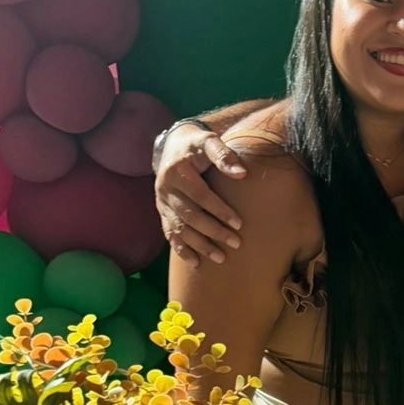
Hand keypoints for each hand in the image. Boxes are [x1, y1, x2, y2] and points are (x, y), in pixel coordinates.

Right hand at [155, 123, 247, 266]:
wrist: (173, 146)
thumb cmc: (197, 145)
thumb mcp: (209, 141)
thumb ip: (224, 155)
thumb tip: (242, 173)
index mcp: (178, 171)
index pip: (201, 195)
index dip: (220, 210)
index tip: (239, 224)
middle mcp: (166, 188)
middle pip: (190, 216)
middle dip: (213, 232)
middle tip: (236, 243)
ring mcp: (161, 202)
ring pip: (179, 228)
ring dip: (199, 245)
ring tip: (220, 258)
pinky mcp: (162, 211)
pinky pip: (169, 233)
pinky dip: (181, 250)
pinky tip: (195, 263)